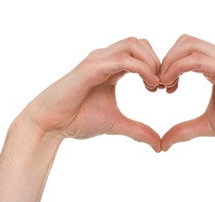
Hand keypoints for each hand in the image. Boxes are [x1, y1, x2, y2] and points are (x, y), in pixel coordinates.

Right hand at [19, 37, 161, 151]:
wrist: (50, 124)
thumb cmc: (77, 120)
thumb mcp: (116, 124)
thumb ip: (138, 131)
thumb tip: (159, 146)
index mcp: (111, 68)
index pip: (141, 53)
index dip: (157, 67)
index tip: (163, 88)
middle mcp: (105, 59)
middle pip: (140, 42)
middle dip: (157, 60)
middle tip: (162, 84)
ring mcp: (97, 61)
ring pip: (133, 44)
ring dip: (151, 61)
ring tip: (156, 84)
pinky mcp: (91, 67)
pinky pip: (122, 59)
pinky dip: (142, 68)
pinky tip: (150, 84)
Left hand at [159, 35, 214, 150]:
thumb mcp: (206, 125)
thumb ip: (184, 130)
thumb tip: (163, 144)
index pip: (185, 50)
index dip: (167, 65)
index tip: (160, 88)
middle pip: (184, 41)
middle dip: (165, 60)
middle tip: (158, 85)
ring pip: (188, 45)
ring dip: (168, 63)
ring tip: (163, 86)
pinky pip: (196, 60)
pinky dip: (177, 69)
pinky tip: (170, 86)